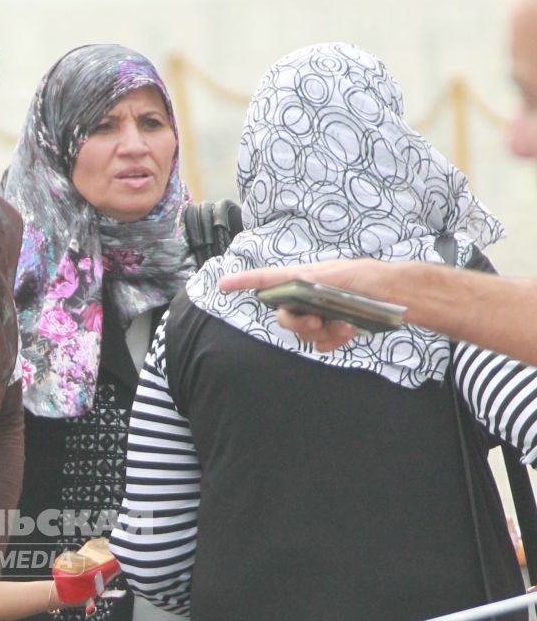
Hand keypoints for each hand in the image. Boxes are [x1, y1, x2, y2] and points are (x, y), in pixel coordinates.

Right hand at [218, 260, 399, 352]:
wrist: (396, 296)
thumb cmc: (366, 279)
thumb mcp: (334, 276)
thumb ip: (307, 284)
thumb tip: (290, 295)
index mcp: (304, 278)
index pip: (267, 279)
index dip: (244, 281)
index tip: (223, 285)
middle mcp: (309, 297)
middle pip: (285, 317)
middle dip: (299, 324)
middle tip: (316, 322)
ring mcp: (321, 314)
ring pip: (305, 334)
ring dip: (323, 334)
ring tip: (345, 326)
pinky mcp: (334, 329)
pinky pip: (321, 345)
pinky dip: (333, 342)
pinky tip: (348, 334)